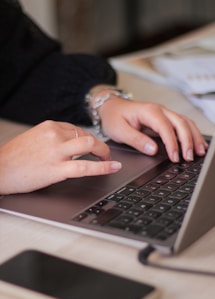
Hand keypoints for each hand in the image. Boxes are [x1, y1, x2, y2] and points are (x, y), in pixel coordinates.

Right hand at [0, 120, 120, 193]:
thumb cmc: (13, 157)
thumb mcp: (33, 139)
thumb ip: (52, 138)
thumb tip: (68, 143)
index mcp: (49, 126)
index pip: (77, 129)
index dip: (89, 139)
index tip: (93, 147)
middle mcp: (54, 135)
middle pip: (87, 135)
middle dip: (99, 145)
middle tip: (104, 154)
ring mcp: (56, 151)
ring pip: (90, 144)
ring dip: (103, 152)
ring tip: (108, 160)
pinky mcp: (57, 168)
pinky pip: (85, 166)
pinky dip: (103, 167)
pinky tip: (113, 167)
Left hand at [99, 98, 207, 161]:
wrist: (111, 107)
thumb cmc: (114, 117)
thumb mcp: (119, 130)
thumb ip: (136, 140)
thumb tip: (152, 150)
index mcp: (149, 112)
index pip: (166, 127)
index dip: (172, 143)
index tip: (175, 157)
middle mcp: (160, 110)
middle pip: (181, 123)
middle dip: (188, 141)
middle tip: (190, 157)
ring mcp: (165, 114)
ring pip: (186, 123)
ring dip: (194, 137)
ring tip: (201, 152)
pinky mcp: (166, 119)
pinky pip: (183, 125)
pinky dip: (192, 134)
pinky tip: (198, 144)